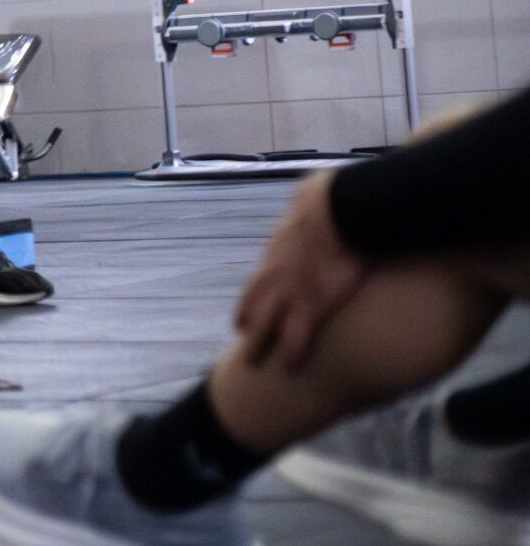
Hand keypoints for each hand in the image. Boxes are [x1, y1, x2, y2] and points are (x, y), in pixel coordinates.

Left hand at [233, 171, 366, 371]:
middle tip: (240, 344)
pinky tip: (289, 368)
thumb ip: (307, 220)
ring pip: (266, 325)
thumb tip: (318, 209)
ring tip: (253, 364)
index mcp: (275, 255)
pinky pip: (297, 335)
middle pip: (253, 306)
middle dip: (247, 326)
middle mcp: (275, 275)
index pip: (255, 284)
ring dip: (259, 345)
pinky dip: (291, 352)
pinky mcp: (310, 302)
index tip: (239, 321)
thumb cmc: (326, 202)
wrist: (332, 207)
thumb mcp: (308, 211)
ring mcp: (289, 290)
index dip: (248, 303)